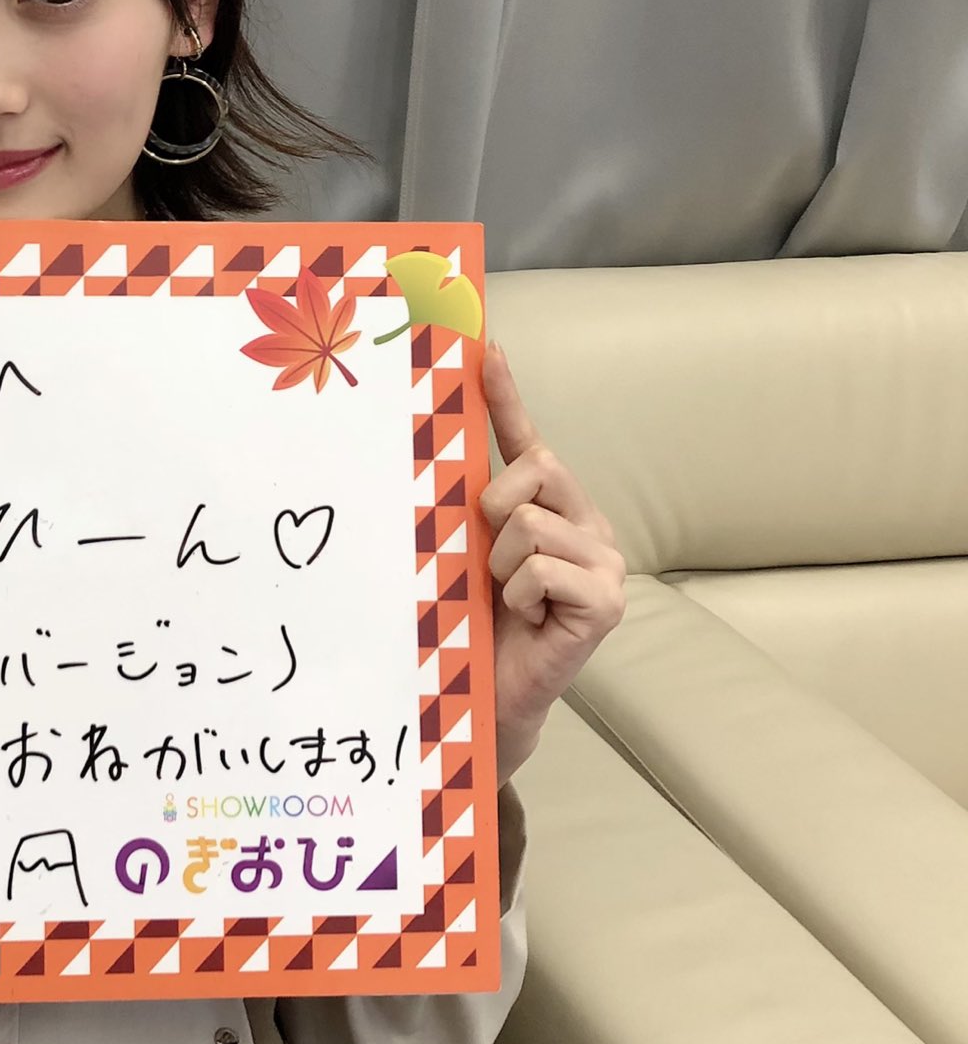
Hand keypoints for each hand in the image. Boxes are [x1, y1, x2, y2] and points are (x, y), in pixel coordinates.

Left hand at [479, 342, 626, 786]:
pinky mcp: (606, 600)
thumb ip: (467, 503)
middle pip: (534, 470)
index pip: (530, 441)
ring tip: (507, 600)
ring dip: (498, 566)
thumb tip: (437, 443)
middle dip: (493, 509)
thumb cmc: (475, 620)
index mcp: (556, 508)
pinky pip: (538, 568)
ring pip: (527, 523)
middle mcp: (590, 525)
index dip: (507, 395)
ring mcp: (606, 562)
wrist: (489, 693)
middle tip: (489, 562)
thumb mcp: (465, 549)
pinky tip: (528, 619)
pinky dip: (519, 595)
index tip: (486, 350)